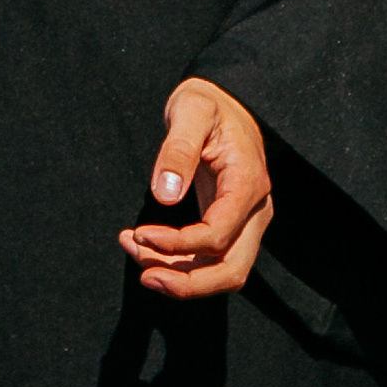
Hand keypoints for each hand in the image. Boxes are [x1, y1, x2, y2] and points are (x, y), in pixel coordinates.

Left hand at [122, 77, 272, 296]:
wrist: (224, 102)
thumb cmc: (207, 103)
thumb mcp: (191, 110)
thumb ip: (178, 149)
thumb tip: (165, 194)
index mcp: (248, 183)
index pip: (219, 235)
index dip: (179, 244)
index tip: (139, 232)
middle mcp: (254, 210)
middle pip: (232, 271)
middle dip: (188, 284)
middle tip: (144, 278)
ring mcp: (245, 221)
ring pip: (220, 271)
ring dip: (177, 275)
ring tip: (132, 250)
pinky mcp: (229, 225)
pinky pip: (208, 258)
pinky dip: (177, 262)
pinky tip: (142, 245)